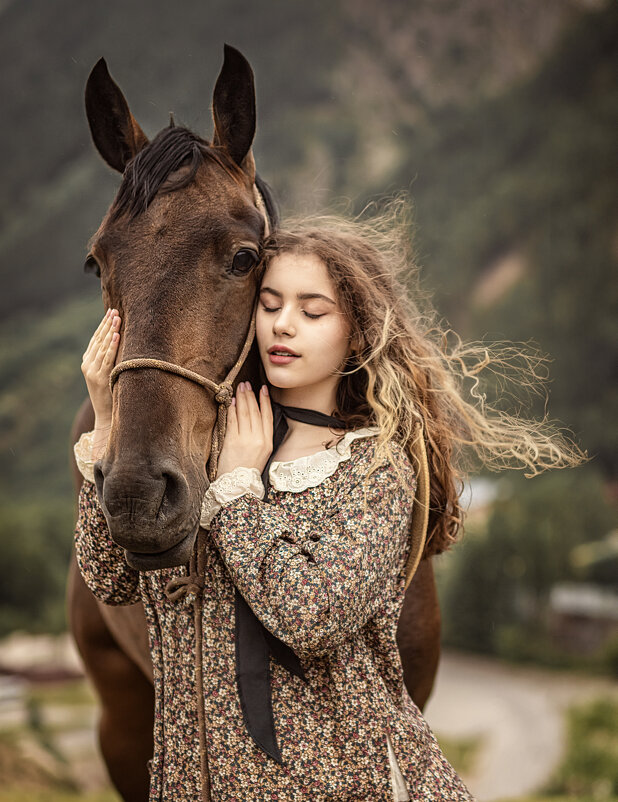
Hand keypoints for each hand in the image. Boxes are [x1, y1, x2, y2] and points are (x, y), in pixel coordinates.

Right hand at [81, 308, 120, 431]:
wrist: (106, 415)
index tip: (111, 313)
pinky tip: (116, 335)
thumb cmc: (111, 394)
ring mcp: (93, 372)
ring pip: (102, 347)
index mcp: (87, 363)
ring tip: (117, 318)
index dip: (103, 326)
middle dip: (107, 324)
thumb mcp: (106, 375)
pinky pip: (107, 358)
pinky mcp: (100, 378)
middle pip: (98, 340)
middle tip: (115, 310)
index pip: (95, 339)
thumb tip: (120, 343)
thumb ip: (107, 361)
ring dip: (110, 331)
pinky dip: (112, 346)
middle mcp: (87, 365)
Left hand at [215, 381, 272, 477]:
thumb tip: (256, 416)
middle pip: (255, 411)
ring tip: (239, 388)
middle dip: (250, 395)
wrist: (237, 486)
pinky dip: (232, 409)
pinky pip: (232, 420)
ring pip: (244, 413)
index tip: (263, 388)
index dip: (265, 400)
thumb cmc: (248, 470)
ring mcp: (245, 440)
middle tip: (247, 383)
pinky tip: (231, 401)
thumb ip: (261, 436)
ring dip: (241, 398)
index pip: (267, 416)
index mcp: (268, 442)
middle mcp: (258, 439)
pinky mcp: (232, 441)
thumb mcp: (262, 454)